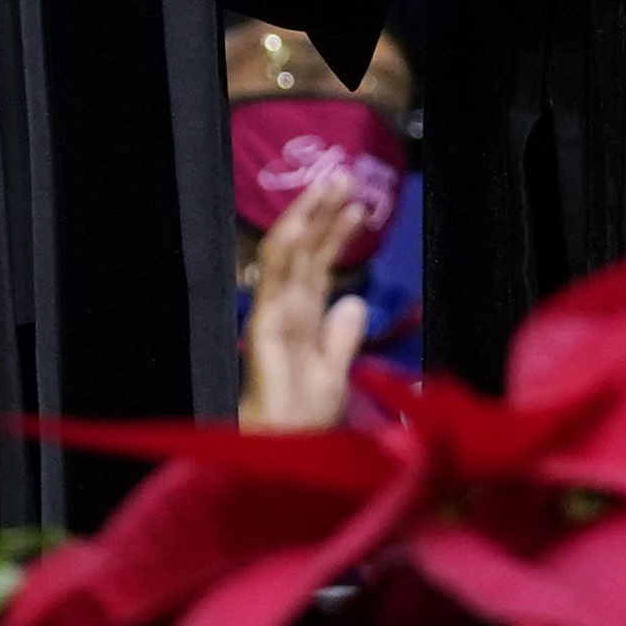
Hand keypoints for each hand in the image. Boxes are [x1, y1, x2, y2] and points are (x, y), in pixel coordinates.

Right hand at [239, 171, 377, 433]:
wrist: (286, 451)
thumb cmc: (307, 423)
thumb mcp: (337, 373)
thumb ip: (343, 337)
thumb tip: (354, 301)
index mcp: (304, 320)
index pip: (320, 265)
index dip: (337, 233)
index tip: (360, 205)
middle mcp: (288, 309)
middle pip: (306, 250)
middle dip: (324, 211)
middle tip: (345, 174)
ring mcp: (274, 312)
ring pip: (289, 251)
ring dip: (308, 214)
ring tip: (331, 182)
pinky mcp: (265, 322)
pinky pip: (275, 276)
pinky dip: (288, 244)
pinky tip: (304, 218)